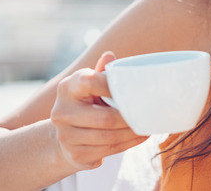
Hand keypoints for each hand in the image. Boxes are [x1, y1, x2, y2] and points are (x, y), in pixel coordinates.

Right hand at [50, 51, 147, 169]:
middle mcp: (62, 112)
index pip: (91, 82)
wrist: (64, 136)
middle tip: (148, 114)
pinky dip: (127, 144)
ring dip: (132, 133)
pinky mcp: (76, 154)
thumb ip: (101, 72)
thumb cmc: (86, 103)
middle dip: (130, 118)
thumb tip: (109, 55)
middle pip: (105, 118)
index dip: (113, 85)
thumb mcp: (90, 85)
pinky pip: (108, 150)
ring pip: (109, 137)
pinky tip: (138, 137)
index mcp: (67, 88)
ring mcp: (66, 136)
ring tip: (146, 126)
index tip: (133, 88)